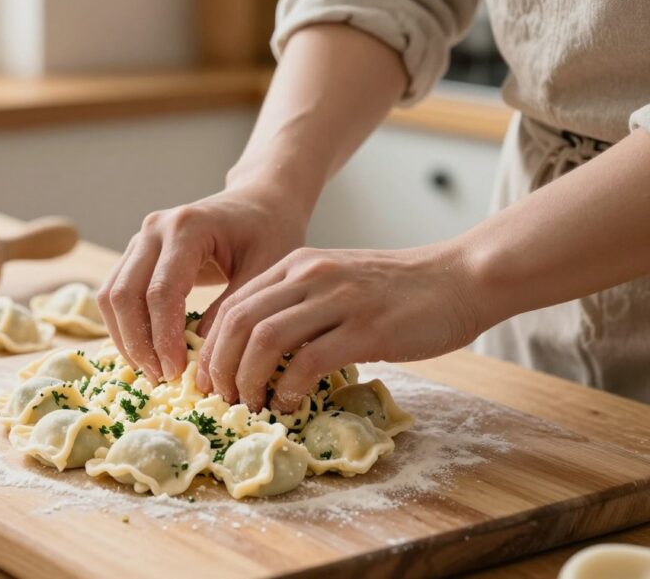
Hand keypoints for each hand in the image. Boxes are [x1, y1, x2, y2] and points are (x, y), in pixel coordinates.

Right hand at [97, 187, 308, 382]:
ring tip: (153, 371)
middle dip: (139, 343)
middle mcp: (154, 229)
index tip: (177, 372)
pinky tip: (147, 353)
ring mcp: (140, 239)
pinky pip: (115, 294)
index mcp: (187, 227)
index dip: (164, 337)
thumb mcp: (264, 271)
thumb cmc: (269, 233)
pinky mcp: (136, 253)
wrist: (259, 203)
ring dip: (126, 338)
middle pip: (124, 294)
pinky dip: (125, 327)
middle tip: (162, 378)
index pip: (161, 291)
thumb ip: (232, 310)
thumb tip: (200, 355)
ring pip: (111, 296)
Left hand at [198, 243, 485, 412]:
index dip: (212, 347)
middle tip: (221, 399)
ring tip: (250, 405)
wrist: (461, 278)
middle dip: (220, 367)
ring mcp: (338, 300)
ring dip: (247, 379)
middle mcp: (311, 276)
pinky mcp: (367, 329)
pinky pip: (309, 360)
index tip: (209, 380)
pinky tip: (289, 403)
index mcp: (298, 265)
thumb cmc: (400, 290)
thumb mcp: (337, 283)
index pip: (234, 305)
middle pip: (239, 322)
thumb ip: (300, 305)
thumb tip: (261, 352)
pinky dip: (289, 387)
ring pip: (265, 339)